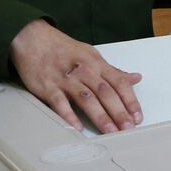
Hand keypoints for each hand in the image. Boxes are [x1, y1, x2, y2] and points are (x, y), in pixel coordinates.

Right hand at [10, 20, 142, 133]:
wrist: (33, 38)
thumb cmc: (63, 49)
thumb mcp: (91, 55)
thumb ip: (112, 70)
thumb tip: (135, 78)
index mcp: (96, 63)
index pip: (119, 83)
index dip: (130, 100)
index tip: (137, 116)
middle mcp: (84, 71)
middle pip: (105, 93)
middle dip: (119, 112)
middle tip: (128, 128)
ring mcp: (66, 79)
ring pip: (86, 99)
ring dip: (100, 116)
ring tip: (110, 132)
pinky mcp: (48, 87)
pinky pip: (60, 103)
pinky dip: (69, 115)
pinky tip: (78, 128)